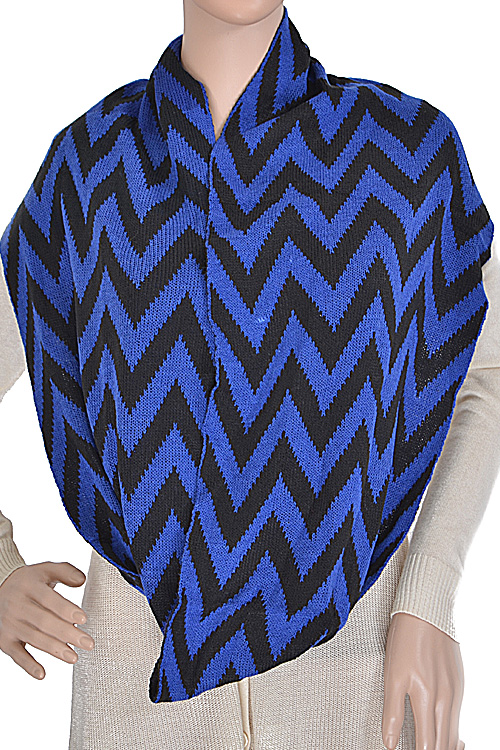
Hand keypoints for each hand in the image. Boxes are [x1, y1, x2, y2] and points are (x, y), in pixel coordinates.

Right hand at [0, 561, 94, 680]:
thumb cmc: (30, 581)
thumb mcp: (46, 569)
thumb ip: (65, 572)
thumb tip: (82, 580)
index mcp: (29, 586)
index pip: (49, 599)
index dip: (66, 610)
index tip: (83, 619)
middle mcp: (17, 605)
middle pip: (44, 622)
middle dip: (67, 634)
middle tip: (88, 643)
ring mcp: (10, 624)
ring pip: (34, 639)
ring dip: (54, 650)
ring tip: (73, 657)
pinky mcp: (5, 640)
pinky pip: (16, 655)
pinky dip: (28, 665)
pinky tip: (42, 674)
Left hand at [382, 612, 464, 749]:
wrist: (426, 610)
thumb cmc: (404, 639)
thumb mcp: (392, 674)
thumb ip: (392, 711)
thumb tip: (390, 743)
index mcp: (425, 698)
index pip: (427, 745)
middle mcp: (445, 698)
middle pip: (443, 743)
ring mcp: (455, 691)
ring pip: (453, 732)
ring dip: (445, 747)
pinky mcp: (459, 682)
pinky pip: (458, 716)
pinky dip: (453, 733)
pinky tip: (448, 737)